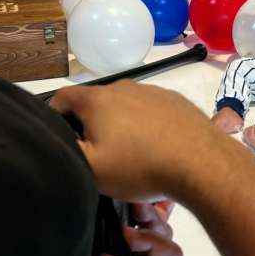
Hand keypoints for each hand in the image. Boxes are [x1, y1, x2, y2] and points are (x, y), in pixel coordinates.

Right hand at [50, 80, 219, 200]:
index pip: (62, 97)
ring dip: (121, 124)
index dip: (54, 117)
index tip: (61, 140)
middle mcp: (124, 86)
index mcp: (97, 99)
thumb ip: (66, 151)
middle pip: (95, 102)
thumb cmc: (140, 166)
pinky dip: (147, 125)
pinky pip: (151, 111)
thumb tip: (58, 140)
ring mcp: (153, 91)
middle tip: (97, 154)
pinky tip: (157, 148)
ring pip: (125, 106)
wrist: (200, 163)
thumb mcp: (91, 169)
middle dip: (90, 124)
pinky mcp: (176, 101)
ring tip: (131, 154)